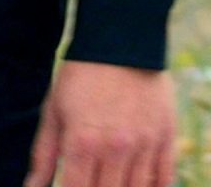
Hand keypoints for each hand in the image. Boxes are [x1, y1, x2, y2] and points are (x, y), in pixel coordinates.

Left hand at [25, 60, 178, 186]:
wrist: (122, 38)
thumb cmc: (81, 76)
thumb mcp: (54, 110)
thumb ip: (43, 154)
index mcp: (82, 142)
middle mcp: (115, 147)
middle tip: (91, 182)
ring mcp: (144, 144)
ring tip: (112, 182)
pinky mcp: (166, 136)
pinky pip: (164, 179)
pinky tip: (140, 185)